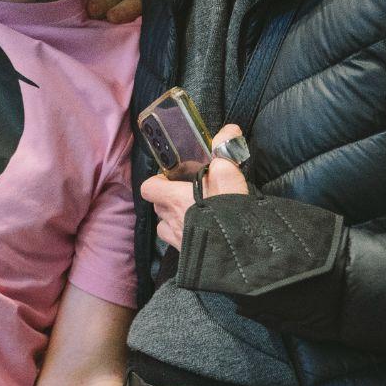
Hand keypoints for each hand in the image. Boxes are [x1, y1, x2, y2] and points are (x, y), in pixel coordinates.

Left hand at [139, 124, 248, 251]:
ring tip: (193, 214)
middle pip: (158, 207)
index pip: (148, 188)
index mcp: (173, 199)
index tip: (172, 178)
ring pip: (165, 227)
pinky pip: (179, 244)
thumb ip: (225, 150)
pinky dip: (186, 237)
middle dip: (168, 200)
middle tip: (187, 194)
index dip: (157, 182)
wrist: (237, 251)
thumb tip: (230, 129)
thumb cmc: (226, 210)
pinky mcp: (188, 256)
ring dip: (174, 220)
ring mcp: (177, 241)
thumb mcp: (228, 174)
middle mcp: (170, 220)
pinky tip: (203, 232)